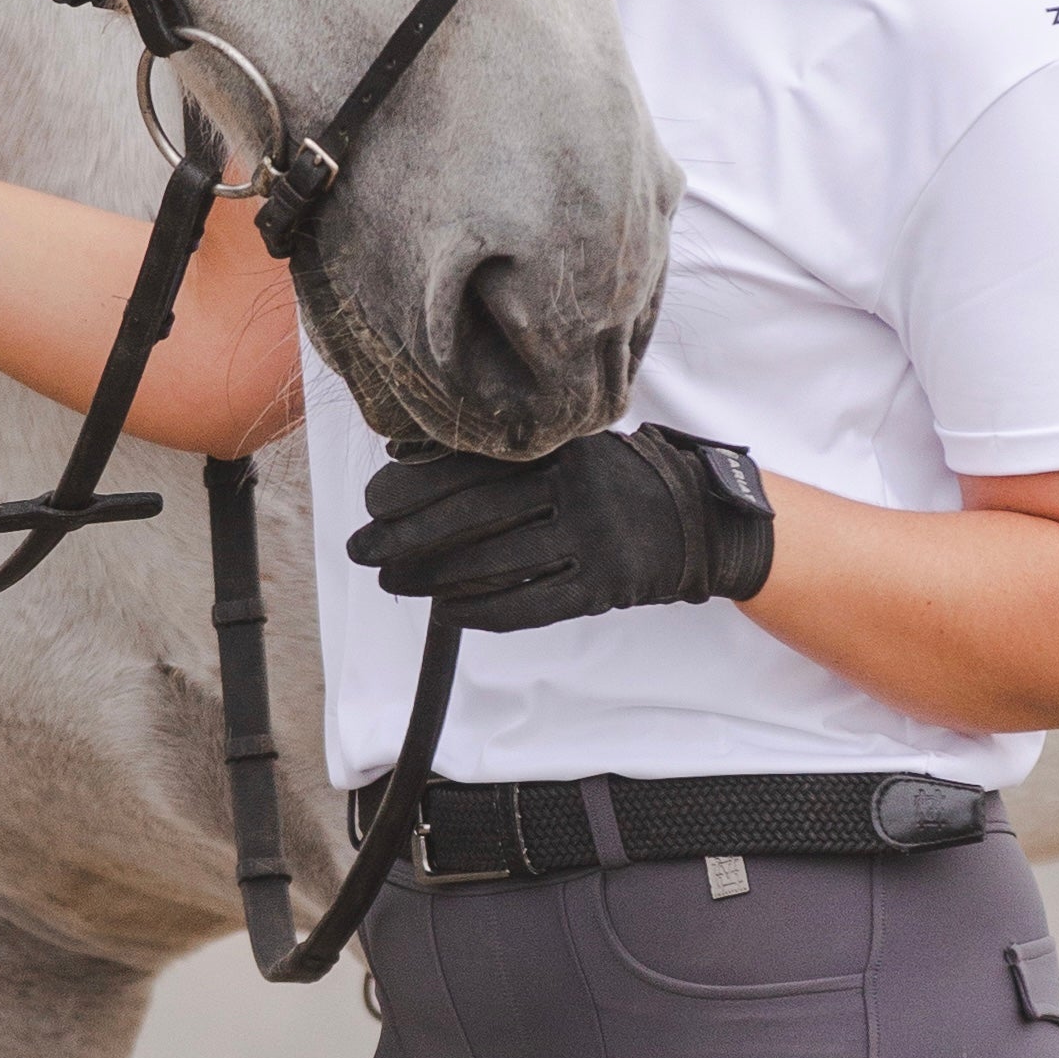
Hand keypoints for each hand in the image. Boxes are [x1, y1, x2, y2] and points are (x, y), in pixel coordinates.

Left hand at [345, 426, 776, 631]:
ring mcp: (592, 537)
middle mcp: (575, 487)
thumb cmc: (615, 481)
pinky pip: (531, 603)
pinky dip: (483, 610)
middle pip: (473, 516)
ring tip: (393, 581)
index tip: (370, 501)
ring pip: (496, 562)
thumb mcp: (572, 448)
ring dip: (433, 576)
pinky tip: (447, 611)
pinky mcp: (604, 584)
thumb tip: (416, 463)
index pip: (473, 466)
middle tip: (361, 549)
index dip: (415, 486)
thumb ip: (512, 454)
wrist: (697, 520)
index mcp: (560, 447)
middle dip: (407, 535)